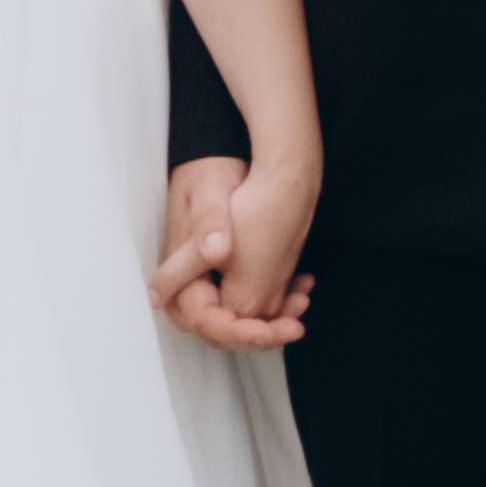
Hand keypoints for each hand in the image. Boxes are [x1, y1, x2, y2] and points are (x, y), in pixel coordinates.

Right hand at [157, 153, 318, 353]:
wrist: (221, 151)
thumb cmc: (212, 168)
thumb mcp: (211, 193)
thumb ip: (208, 224)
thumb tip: (214, 252)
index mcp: (183, 264)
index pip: (203, 319)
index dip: (237, 331)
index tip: (269, 329)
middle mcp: (192, 277)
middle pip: (218, 329)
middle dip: (257, 335)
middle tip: (294, 326)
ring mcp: (209, 276)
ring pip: (236, 320)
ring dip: (271, 320)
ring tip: (302, 301)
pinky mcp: (228, 271)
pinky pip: (247, 303)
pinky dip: (275, 304)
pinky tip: (301, 287)